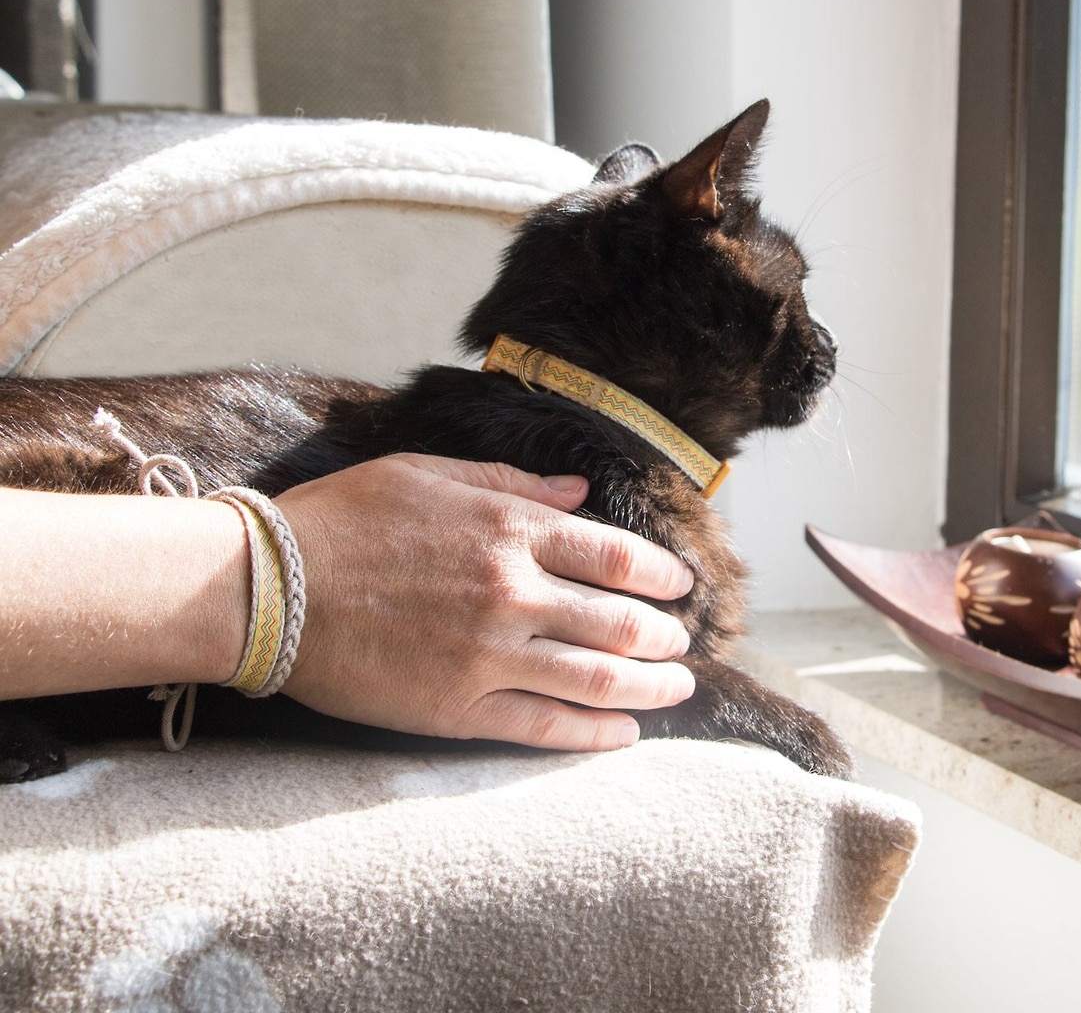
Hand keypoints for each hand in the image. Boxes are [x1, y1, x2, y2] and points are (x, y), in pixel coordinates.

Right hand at [275, 454, 695, 750]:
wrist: (267, 587)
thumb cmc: (345, 519)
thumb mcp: (428, 474)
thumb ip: (512, 485)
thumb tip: (578, 493)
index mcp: (508, 529)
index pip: (616, 555)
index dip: (661, 574)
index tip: (680, 586)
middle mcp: (511, 593)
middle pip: (620, 622)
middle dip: (665, 636)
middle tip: (683, 643)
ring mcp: (487, 657)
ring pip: (597, 680)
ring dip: (650, 689)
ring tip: (677, 691)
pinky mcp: (457, 710)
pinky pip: (544, 727)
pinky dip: (594, 734)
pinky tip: (624, 735)